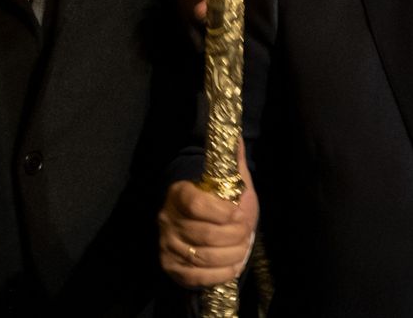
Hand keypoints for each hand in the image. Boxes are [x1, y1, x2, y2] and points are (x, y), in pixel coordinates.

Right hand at [158, 141, 259, 288]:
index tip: (238, 212)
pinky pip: (195, 277)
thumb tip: (236, 135)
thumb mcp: (230, 181)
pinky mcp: (171, 267)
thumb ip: (233, 162)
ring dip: (230, 255)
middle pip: (204, 234)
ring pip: (201, 257)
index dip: (222, 212)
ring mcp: (167, 245)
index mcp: (180, 194)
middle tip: (246, 233)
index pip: (196, 204)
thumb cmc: (221, 202)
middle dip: (234, 236)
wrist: (202, 226)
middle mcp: (168, 219)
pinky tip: (233, 266)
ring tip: (242, 248)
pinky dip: (220, 274)